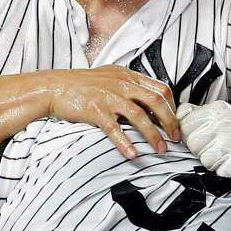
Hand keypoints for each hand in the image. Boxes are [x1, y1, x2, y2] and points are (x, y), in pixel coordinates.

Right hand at [42, 67, 180, 157]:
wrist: (54, 86)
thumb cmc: (81, 85)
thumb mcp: (110, 77)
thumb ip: (129, 86)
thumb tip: (149, 102)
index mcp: (128, 76)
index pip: (161, 88)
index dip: (172, 107)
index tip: (175, 122)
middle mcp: (121, 84)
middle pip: (156, 101)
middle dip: (170, 122)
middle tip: (175, 138)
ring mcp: (108, 96)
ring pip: (139, 115)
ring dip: (153, 135)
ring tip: (160, 149)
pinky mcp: (95, 109)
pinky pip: (114, 128)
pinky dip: (125, 142)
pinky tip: (133, 154)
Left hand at [177, 101, 230, 182]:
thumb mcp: (220, 117)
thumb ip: (197, 114)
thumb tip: (177, 113)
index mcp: (217, 109)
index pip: (184, 124)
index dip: (191, 136)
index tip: (206, 138)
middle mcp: (225, 121)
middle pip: (192, 142)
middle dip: (201, 150)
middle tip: (219, 149)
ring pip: (203, 158)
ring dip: (212, 162)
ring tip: (227, 156)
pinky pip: (217, 170)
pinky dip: (223, 171)